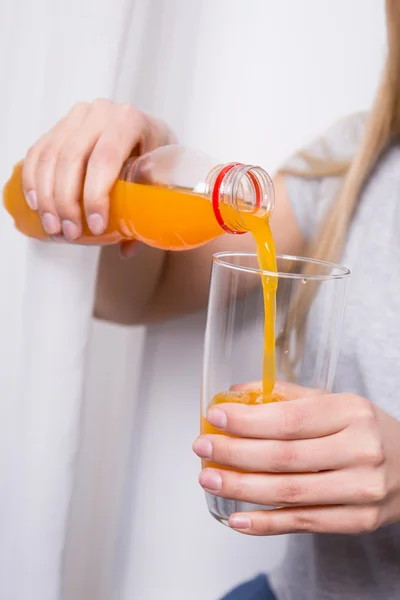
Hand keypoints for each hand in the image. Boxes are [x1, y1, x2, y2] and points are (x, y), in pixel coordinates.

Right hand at [22, 99, 174, 250]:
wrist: (149, 132)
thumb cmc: (158, 156)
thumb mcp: (164, 176)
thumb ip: (150, 211)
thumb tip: (127, 249)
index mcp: (130, 120)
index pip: (105, 158)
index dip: (95, 195)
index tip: (96, 226)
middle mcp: (101, 113)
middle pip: (72, 159)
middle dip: (67, 202)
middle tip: (71, 233)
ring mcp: (78, 117)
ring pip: (50, 157)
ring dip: (47, 197)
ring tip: (54, 227)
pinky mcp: (61, 126)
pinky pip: (38, 152)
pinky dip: (33, 180)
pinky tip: (37, 204)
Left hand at [193, 382, 399, 535]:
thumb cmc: (364, 431)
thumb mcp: (336, 404)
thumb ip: (288, 396)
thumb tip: (237, 393)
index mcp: (351, 412)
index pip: (290, 418)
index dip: (247, 421)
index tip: (216, 417)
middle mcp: (360, 450)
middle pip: (284, 456)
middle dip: (235, 453)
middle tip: (203, 447)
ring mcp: (361, 489)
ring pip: (290, 492)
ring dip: (242, 488)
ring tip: (210, 478)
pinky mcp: (358, 520)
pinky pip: (304, 522)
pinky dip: (266, 523)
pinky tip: (238, 519)